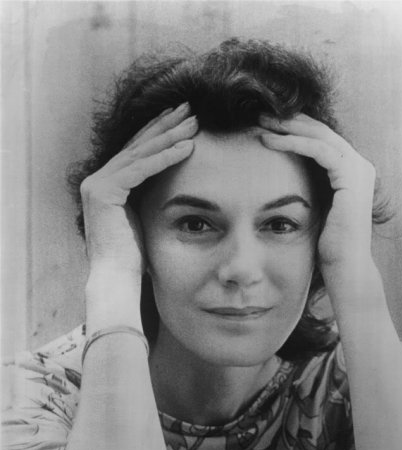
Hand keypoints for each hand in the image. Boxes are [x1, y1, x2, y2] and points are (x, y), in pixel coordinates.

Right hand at [80, 102, 197, 276]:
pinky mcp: (103, 192)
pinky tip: (187, 147)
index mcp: (105, 185)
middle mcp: (97, 180)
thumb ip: (147, 195)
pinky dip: (165, 158)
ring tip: (195, 123)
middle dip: (166, 126)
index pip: (136, 152)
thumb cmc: (133, 256)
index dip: (159, 133)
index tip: (181, 119)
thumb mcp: (142, 217)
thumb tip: (169, 182)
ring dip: (170, 136)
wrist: (116, 278)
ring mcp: (97, 184)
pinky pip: (141, 169)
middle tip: (191, 109)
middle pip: (138, 146)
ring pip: (140, 153)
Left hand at [258, 114, 375, 276]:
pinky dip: (294, 143)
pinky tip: (270, 142)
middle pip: (321, 131)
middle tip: (259, 114)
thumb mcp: (315, 207)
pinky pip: (320, 150)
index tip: (266, 125)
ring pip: (320, 136)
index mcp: (351, 172)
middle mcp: (359, 166)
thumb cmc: (326, 245)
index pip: (321, 139)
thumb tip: (280, 179)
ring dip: (288, 127)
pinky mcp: (352, 176)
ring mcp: (359, 169)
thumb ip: (308, 187)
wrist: (344, 267)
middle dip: (289, 121)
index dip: (294, 128)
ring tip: (261, 124)